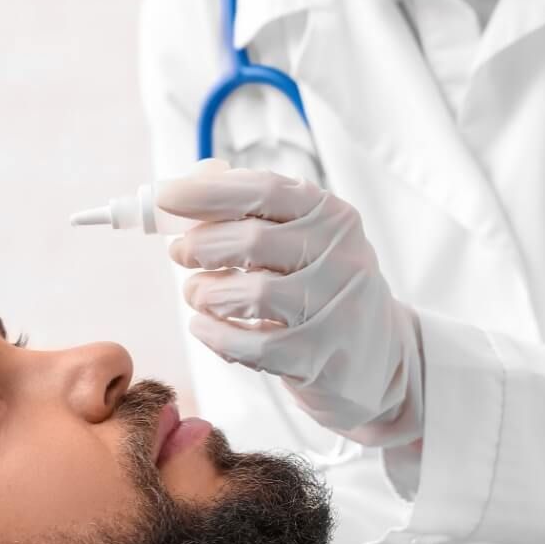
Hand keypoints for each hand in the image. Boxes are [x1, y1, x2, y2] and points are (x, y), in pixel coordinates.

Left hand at [158, 167, 421, 445]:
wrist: (378, 361)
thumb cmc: (322, 292)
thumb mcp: (303, 242)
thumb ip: (251, 211)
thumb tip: (190, 182)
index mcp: (333, 218)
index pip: (264, 192)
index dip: (207, 193)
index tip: (166, 196)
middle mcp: (341, 259)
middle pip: (251, 242)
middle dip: (200, 247)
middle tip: (180, 254)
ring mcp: (334, 310)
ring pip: (248, 294)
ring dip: (205, 293)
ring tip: (198, 294)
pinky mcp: (318, 358)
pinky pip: (248, 344)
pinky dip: (214, 334)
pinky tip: (206, 326)